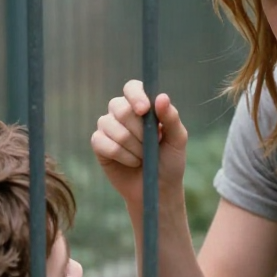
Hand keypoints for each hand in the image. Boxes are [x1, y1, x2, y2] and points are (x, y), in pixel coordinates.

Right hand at [91, 80, 188, 208]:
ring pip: (111, 126)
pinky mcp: (98, 144)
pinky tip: (131, 162)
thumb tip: (161, 97)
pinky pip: (103, 142)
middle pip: (120, 108)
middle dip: (139, 130)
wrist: (158, 189)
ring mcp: (108, 127)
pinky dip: (121, 155)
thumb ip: (171, 118)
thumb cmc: (170, 162)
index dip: (136, 96)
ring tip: (143, 157)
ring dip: (132, 146)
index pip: (132, 88)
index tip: (144, 110)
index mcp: (142, 106)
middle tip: (151, 145)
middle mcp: (122, 112)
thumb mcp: (177, 140)